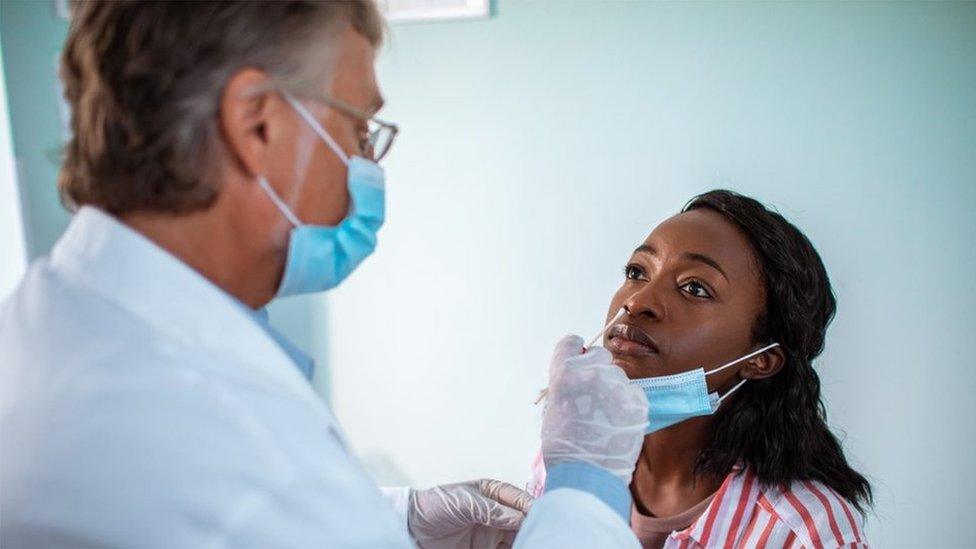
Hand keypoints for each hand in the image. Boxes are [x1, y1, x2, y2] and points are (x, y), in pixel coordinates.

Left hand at [408, 479, 533, 548]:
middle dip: (532, 529)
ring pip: (517, 539)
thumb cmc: (434, 505)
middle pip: (523, 522)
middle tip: (539, 538)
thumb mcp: (462, 501)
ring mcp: (492, 533)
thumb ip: (489, 509)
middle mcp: (497, 513)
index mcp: (493, 493)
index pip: (520, 500)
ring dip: (524, 542)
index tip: (543, 518)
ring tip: (531, 544)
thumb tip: (518, 517)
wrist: (412, 528)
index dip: (533, 508)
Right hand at [542, 335, 648, 484]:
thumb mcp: (552, 409)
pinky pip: (634, 392)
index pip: (571, 342)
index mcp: (564, 372)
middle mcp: (591, 373)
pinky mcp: (638, 402)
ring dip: (614, 388)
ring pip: (619, 375)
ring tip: (606, 416)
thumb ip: (566, 386)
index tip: (579, 360)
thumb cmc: (564, 448)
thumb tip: (577, 378)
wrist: (587, 476)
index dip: (575, 353)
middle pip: (600, 355)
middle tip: (594, 394)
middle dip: (597, 370)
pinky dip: (629, 404)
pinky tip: (619, 422)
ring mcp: (617, 386)